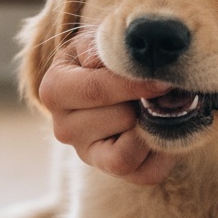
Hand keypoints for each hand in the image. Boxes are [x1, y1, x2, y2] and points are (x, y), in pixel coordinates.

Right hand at [38, 31, 177, 184]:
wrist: (105, 83)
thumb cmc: (102, 59)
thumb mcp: (98, 43)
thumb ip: (109, 48)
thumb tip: (130, 63)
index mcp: (54, 90)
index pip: (97, 90)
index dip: (134, 84)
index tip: (163, 79)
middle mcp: (63, 128)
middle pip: (119, 118)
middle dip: (143, 103)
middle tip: (158, 90)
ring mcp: (85, 154)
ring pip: (128, 153)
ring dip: (148, 129)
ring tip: (151, 109)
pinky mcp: (110, 172)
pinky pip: (144, 174)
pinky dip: (161, 155)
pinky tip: (159, 130)